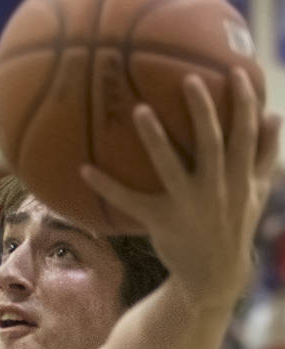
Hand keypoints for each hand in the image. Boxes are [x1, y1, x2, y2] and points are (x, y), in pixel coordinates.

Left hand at [81, 68, 280, 306]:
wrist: (215, 276)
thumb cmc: (232, 224)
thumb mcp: (256, 192)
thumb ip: (265, 155)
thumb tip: (273, 116)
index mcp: (241, 177)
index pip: (247, 132)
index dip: (244, 102)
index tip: (236, 72)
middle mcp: (218, 188)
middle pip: (213, 141)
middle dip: (203, 110)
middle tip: (188, 79)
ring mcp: (189, 204)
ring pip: (172, 165)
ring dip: (156, 137)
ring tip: (140, 109)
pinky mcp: (162, 221)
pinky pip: (131, 200)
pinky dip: (107, 185)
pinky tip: (84, 168)